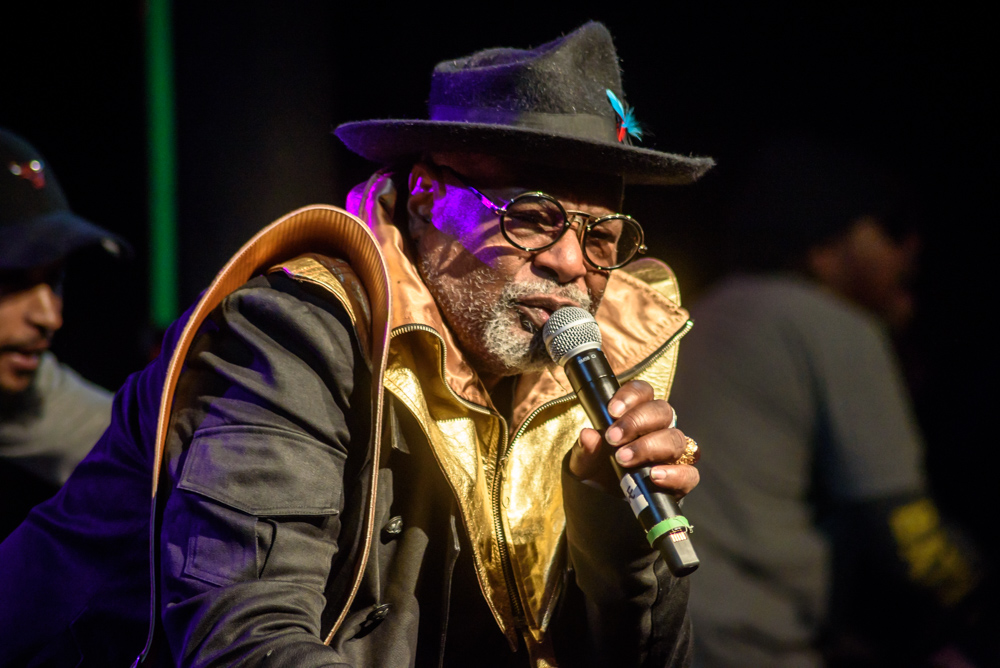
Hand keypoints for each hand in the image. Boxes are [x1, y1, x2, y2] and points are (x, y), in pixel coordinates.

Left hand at [569, 379, 699, 497]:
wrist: (604, 509)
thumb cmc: (596, 476)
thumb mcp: (582, 464)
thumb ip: (584, 450)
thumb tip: (588, 436)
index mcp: (634, 416)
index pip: (642, 392)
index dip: (631, 396)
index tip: (612, 411)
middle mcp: (657, 431)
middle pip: (662, 411)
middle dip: (638, 421)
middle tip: (614, 438)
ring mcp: (671, 456)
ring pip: (676, 439)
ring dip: (650, 446)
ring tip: (625, 459)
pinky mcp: (680, 481)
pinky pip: (689, 473)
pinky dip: (675, 473)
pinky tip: (654, 476)